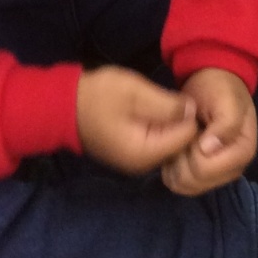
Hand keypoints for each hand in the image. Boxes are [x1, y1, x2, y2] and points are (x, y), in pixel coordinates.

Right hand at [76, 66, 197, 173]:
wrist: (64, 107)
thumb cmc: (99, 97)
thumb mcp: (136, 93)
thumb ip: (167, 105)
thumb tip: (193, 111)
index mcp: (145, 152)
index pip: (187, 138)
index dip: (191, 115)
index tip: (186, 97)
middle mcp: (144, 164)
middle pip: (181, 144)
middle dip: (184, 121)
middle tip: (178, 97)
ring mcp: (138, 160)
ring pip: (171, 143)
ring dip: (173, 123)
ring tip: (168, 101)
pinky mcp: (133, 153)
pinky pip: (159, 142)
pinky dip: (163, 127)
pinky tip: (158, 110)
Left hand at [161, 68, 257, 195]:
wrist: (213, 83)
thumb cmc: (221, 89)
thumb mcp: (226, 99)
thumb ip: (225, 123)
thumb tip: (209, 149)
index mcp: (243, 152)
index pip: (205, 168)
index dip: (192, 149)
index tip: (195, 127)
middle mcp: (232, 170)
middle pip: (193, 181)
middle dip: (183, 156)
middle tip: (188, 132)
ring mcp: (216, 177)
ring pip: (183, 186)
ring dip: (176, 162)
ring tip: (183, 139)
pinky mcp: (201, 179)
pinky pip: (177, 185)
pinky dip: (172, 168)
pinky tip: (179, 148)